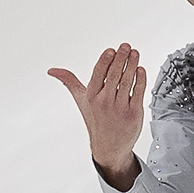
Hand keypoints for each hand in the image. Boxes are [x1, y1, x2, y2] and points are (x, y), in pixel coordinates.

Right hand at [48, 43, 146, 172]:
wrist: (109, 147)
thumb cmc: (96, 120)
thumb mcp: (81, 101)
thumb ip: (69, 82)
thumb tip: (52, 71)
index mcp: (91, 96)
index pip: (98, 74)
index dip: (105, 61)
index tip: (111, 50)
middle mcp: (105, 101)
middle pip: (114, 75)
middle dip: (120, 59)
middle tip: (126, 46)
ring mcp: (120, 107)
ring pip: (127, 82)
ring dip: (132, 65)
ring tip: (134, 53)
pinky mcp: (134, 113)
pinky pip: (138, 93)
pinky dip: (140, 80)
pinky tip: (141, 70)